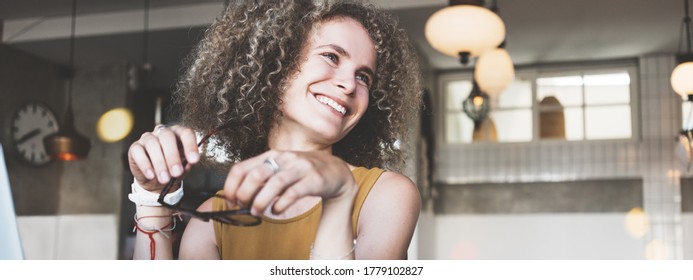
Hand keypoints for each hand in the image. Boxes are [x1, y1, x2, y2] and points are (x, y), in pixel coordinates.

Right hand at [127, 124, 200, 191]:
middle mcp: (163, 132)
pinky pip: (138, 152)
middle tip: (176, 172)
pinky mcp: (135, 147)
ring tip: (164, 179)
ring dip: (159, 163)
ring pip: (152, 144)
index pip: (186, 133)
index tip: (194, 160)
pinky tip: (151, 175)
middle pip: (167, 137)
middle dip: (172, 156)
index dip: (190, 145)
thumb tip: (190, 163)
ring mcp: (148, 138)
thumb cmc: (172, 169)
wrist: (155, 180)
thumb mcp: (183, 168)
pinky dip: (145, 164)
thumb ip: (187, 165)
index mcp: (178, 134)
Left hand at [223, 150, 357, 215]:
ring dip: (261, 200)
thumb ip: (262, 180)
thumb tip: (238, 196)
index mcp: (271, 155)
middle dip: (245, 193)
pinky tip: (276, 210)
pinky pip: (294, 192)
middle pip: (256, 174)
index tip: (230, 200)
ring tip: (257, 211)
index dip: (231, 185)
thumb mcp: (280, 170)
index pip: (242, 167)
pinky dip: (282, 203)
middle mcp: (285, 158)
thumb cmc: (303, 173)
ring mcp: (300, 168)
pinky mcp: (314, 180)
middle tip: (243, 206)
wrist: (336, 172)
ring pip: (275, 183)